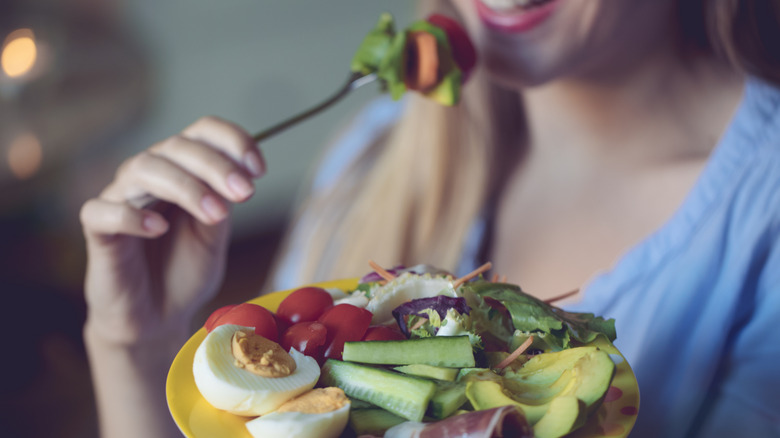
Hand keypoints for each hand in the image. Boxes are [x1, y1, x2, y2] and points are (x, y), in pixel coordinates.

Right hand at [80, 116, 265, 343]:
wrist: (158, 317)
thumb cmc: (184, 271)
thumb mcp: (215, 236)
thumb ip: (223, 204)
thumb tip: (239, 175)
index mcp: (182, 168)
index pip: (201, 132)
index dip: (231, 141)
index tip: (259, 169)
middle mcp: (150, 174)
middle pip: (176, 147)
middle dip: (216, 166)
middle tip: (246, 193)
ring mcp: (120, 198)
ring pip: (143, 169)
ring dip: (185, 187)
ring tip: (215, 215)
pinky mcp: (97, 230)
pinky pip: (102, 211)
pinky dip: (131, 215)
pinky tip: (159, 228)